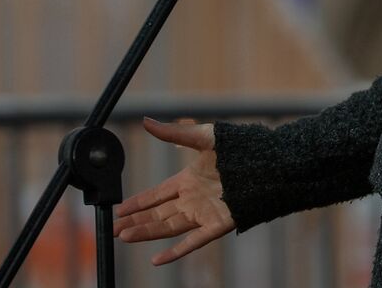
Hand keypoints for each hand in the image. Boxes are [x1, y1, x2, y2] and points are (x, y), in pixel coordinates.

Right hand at [113, 117, 235, 265]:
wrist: (267, 163)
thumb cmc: (238, 147)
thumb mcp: (202, 137)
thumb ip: (173, 133)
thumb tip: (146, 121)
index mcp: (188, 180)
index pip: (156, 194)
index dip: (137, 203)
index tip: (119, 209)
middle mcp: (193, 199)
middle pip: (158, 214)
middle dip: (136, 221)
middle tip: (114, 229)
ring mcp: (204, 213)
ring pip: (168, 228)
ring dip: (147, 233)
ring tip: (125, 237)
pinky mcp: (217, 225)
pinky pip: (193, 242)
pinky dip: (175, 252)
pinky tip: (157, 259)